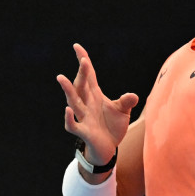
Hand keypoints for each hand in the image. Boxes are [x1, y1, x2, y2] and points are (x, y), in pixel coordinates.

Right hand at [56, 44, 139, 162]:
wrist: (108, 148)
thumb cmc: (112, 127)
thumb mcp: (123, 111)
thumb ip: (126, 102)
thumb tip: (133, 95)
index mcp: (94, 95)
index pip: (88, 75)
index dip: (83, 61)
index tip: (77, 46)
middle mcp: (86, 103)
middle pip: (82, 85)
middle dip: (81, 73)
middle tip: (82, 60)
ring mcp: (83, 117)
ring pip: (73, 101)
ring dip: (68, 90)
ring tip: (61, 78)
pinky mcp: (84, 131)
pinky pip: (73, 124)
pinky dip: (69, 118)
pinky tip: (67, 110)